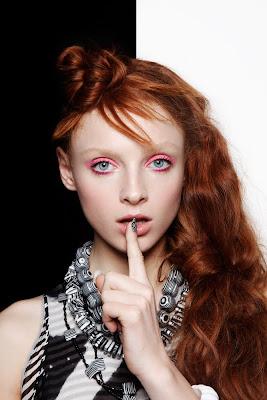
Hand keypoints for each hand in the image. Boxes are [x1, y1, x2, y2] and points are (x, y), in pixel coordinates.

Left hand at [95, 221, 167, 378]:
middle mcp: (144, 289)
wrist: (151, 360)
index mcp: (143, 286)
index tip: (130, 226)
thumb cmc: (137, 335)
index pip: (136, 259)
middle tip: (116, 315)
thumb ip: (114, 291)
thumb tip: (99, 276)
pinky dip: (106, 320)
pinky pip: (107, 306)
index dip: (131, 241)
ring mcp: (141, 299)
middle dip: (105, 298)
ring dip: (105, 311)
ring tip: (117, 323)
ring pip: (106, 292)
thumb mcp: (124, 310)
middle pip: (109, 278)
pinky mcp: (134, 312)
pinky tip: (117, 328)